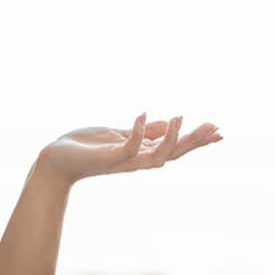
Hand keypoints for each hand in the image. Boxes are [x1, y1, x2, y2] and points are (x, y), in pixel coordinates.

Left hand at [37, 114, 220, 184]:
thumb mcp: (119, 134)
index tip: (218, 131)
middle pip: (174, 154)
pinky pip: (128, 148)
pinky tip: (143, 114)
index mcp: (142, 153)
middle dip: (194, 142)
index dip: (197, 141)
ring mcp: (125, 161)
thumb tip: (168, 123)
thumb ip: (144, 133)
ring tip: (181, 116)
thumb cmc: (86, 148)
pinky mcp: (109, 158)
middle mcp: (138, 160)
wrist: (56, 161)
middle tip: (214, 127)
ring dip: (172, 138)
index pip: (176, 148)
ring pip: (158, 156)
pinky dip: (138, 132)